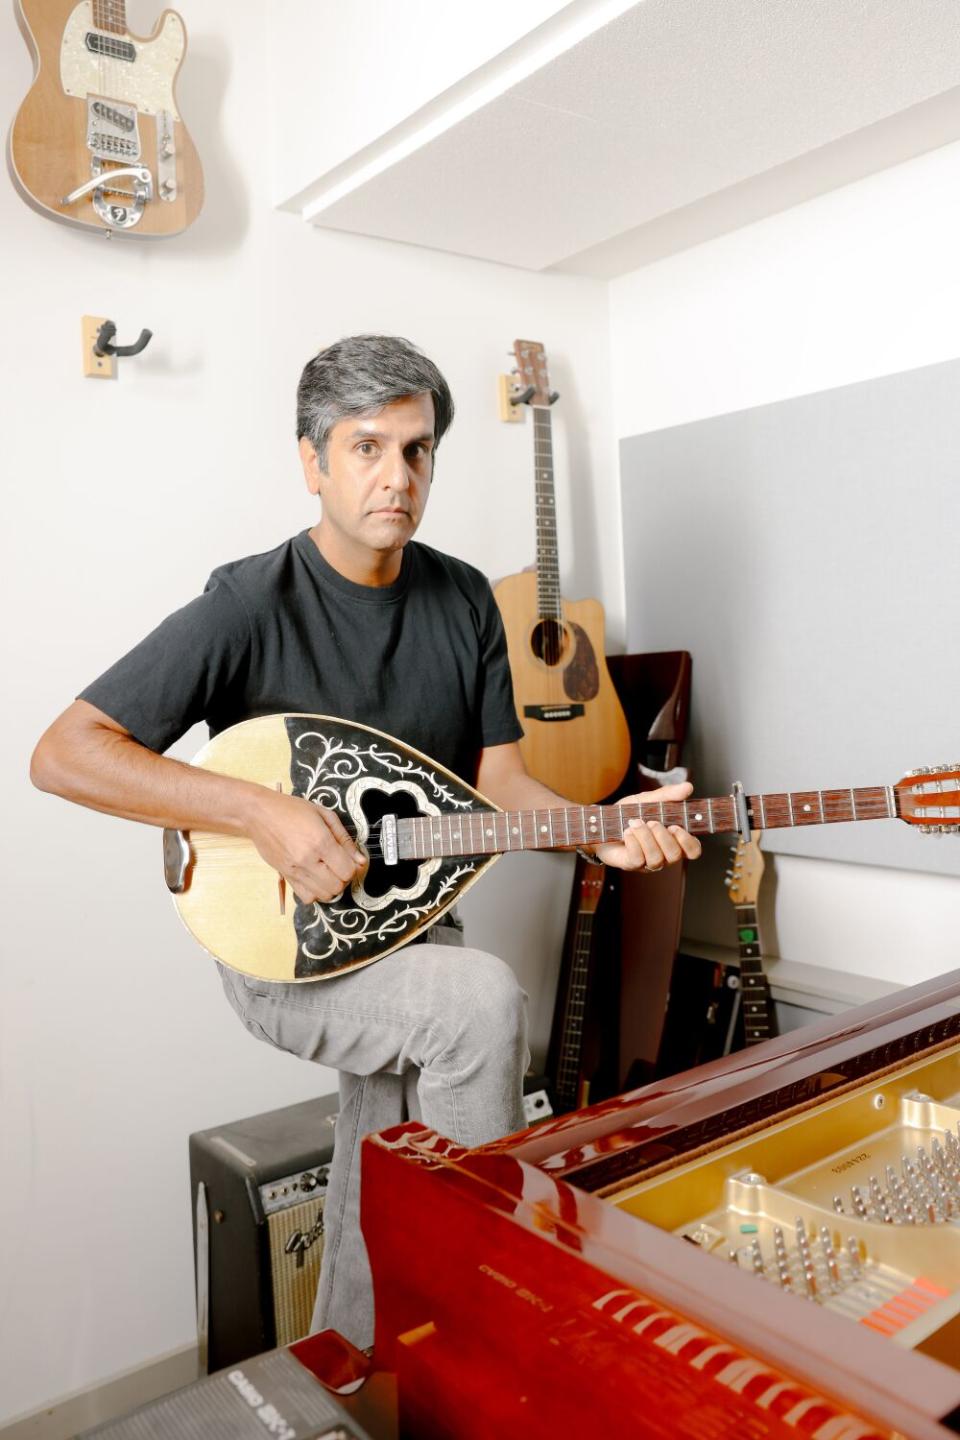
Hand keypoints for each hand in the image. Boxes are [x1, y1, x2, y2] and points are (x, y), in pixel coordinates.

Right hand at [246, 788, 365, 903]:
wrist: (258, 814)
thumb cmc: (291, 809)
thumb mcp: (324, 815)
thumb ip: (345, 839)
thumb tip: (361, 860)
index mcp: (320, 841)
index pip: (347, 871)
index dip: (353, 866)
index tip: (348, 858)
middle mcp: (307, 860)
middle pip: (337, 886)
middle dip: (343, 878)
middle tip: (338, 864)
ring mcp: (295, 871)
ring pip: (323, 895)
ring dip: (330, 886)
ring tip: (327, 871)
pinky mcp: (286, 876)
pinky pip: (306, 898)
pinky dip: (315, 892)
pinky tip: (314, 877)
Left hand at [593, 781, 701, 871]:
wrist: (600, 822)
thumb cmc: (627, 814)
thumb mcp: (646, 800)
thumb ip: (667, 795)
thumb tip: (688, 787)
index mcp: (673, 839)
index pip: (693, 850)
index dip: (688, 842)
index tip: (676, 827)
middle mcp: (664, 854)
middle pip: (675, 855)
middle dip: (663, 837)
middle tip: (651, 822)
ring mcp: (648, 862)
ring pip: (656, 858)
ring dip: (646, 838)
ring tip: (635, 823)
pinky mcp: (631, 864)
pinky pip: (638, 859)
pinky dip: (633, 843)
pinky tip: (627, 832)